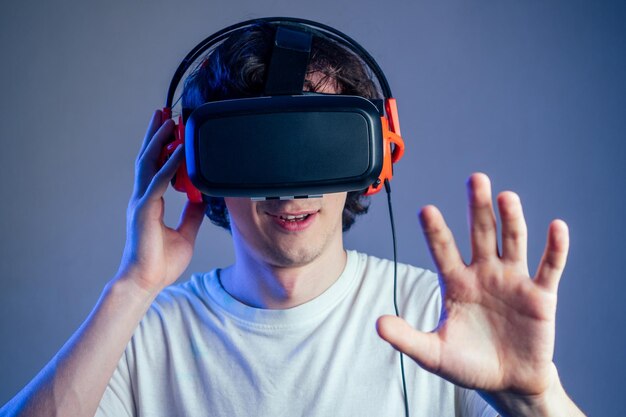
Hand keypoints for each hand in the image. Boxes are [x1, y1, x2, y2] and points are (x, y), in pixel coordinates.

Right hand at [116, 110, 206, 293]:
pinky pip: (159, 181)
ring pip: (149, 163)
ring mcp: (142, 202)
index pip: (155, 167)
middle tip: (165, 113)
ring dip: (160, 140)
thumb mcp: (185, 233)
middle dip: (156, 134)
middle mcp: (143, 198)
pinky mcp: (145, 210)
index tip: (172, 130)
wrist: (146, 282)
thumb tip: (202, 199)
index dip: (162, 147)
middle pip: (148, 158)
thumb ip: (192, 215)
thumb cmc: (160, 262)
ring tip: (169, 120)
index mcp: (150, 202)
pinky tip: (179, 149)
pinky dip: (170, 163)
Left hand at [377, 173, 568, 398]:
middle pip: (480, 233)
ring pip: (512, 242)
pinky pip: (549, 267)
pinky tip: (556, 227)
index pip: (443, 250)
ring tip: (506, 197)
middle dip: (478, 207)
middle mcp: (484, 273)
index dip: (436, 231)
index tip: (426, 210)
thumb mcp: (433, 353)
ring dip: (511, 219)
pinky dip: (555, 248)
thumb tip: (378, 324)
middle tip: (475, 179)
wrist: (507, 382)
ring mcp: (512, 281)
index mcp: (456, 282)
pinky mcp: (540, 295)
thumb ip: (407, 337)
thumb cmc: (468, 364)